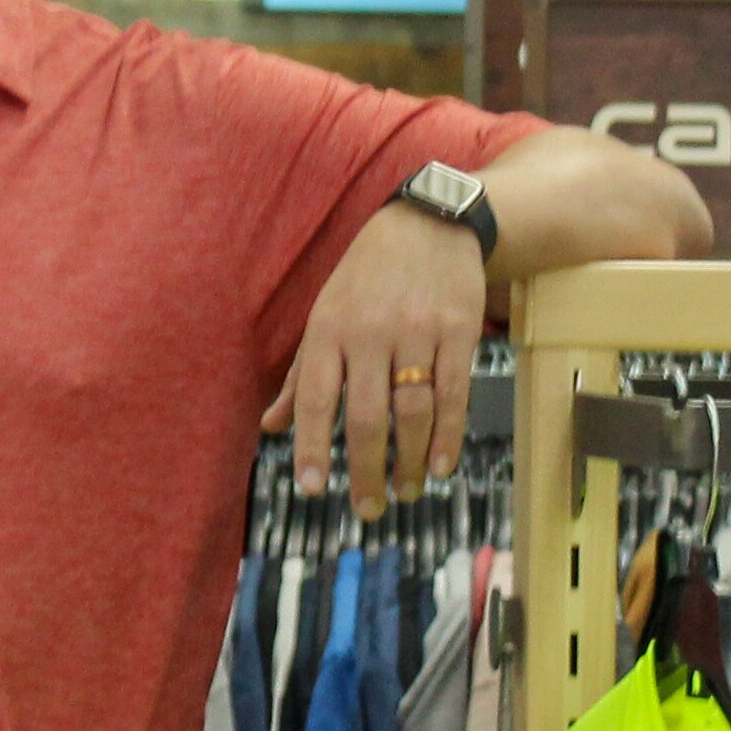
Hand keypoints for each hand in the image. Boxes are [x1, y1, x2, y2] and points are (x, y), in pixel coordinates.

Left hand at [268, 201, 482, 519]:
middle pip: (367, 415)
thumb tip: (271, 427)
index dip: (313, 446)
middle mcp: (371, 333)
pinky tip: (439, 466)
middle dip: (365, 470)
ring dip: (408, 461)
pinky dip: (447, 436)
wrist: (429, 222)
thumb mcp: (325, 314)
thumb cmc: (366, 276)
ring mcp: (417, 331)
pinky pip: (453, 393)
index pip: (316, 398)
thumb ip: (302, 376)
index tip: (314, 488)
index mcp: (329, 330)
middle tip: (367, 509)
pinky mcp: (459, 331)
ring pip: (412, 411)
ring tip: (404, 492)